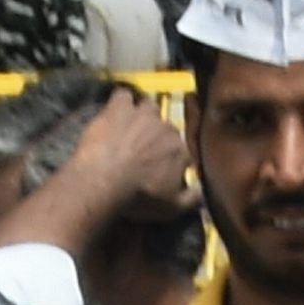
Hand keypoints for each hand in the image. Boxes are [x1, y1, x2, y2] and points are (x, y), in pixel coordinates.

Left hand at [59, 88, 192, 219]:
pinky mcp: (118, 108)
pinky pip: (123, 95)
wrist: (103, 182)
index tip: (161, 169)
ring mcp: (142, 115)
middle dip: (156, 137)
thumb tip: (200, 192)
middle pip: (165, 128)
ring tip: (131, 127)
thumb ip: (190, 199)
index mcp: (181, 151)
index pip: (182, 152)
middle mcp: (166, 128)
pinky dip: (120, 102)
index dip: (172, 160)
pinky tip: (115, 110)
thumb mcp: (171, 209)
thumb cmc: (138, 198)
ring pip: (148, 106)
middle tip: (141, 151)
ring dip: (142, 114)